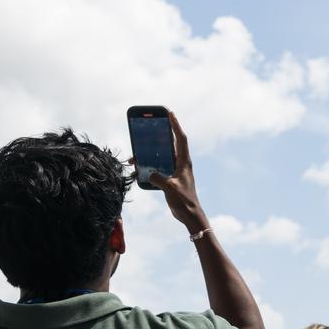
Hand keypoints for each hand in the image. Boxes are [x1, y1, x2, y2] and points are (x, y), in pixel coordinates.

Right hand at [147, 113, 207, 232]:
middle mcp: (181, 163)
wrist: (189, 214)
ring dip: (152, 150)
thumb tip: (148, 173)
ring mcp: (176, 170)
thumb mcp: (170, 188)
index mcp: (184, 162)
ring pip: (163, 154)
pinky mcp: (170, 177)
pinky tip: (139, 164)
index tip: (170, 113)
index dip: (175, 125)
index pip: (180, 139)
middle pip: (170, 143)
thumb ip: (159, 179)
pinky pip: (158, 166)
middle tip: (151, 124)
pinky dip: (149, 163)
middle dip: (161, 133)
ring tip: (139, 147)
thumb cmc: (184, 201)